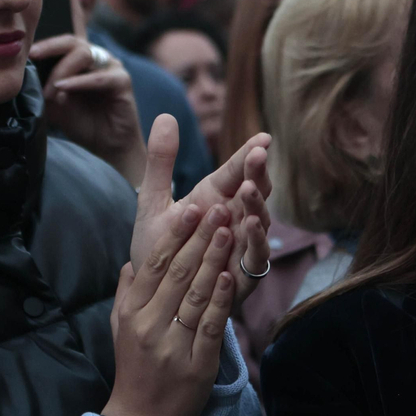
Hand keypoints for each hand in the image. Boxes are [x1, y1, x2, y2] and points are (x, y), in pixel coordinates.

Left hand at [34, 36, 147, 185]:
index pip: (60, 44)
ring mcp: (111, 67)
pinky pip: (98, 76)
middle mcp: (97, 58)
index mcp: (81, 60)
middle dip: (50, 49)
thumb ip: (42, 88)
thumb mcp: (54, 104)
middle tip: (33, 57)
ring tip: (49, 91)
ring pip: (83, 54)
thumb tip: (26, 74)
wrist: (107, 146)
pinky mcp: (122, 80)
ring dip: (62, 70)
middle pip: (72, 42)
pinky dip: (79, 81)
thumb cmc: (83, 123)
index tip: (24, 54)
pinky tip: (63, 88)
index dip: (43, 46)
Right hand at [103, 196, 237, 415]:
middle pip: (177, 274)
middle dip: (199, 238)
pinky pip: (209, 325)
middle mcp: (149, 325)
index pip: (153, 266)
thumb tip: (132, 261)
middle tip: (217, 208)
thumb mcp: (119, 328)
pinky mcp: (196, 364)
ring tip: (228, 230)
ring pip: (195, 294)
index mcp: (131, 313)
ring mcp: (172, 345)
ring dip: (214, 259)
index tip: (188, 208)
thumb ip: (126, 293)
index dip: (172, 236)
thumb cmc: (134, 368)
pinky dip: (220, 299)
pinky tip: (230, 275)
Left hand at [133, 121, 272, 305]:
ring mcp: (242, 246)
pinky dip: (254, 242)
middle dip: (258, 174)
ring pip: (259, 223)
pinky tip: (249, 227)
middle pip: (254, 193)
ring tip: (251, 189)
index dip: (249, 155)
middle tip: (259, 155)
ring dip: (257, 205)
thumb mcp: (153, 203)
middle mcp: (234, 220)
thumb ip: (160, 163)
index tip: (262, 138)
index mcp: (215, 198)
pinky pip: (254, 257)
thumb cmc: (160, 252)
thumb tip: (165, 115)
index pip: (237, 172)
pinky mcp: (243, 275)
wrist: (156, 300)